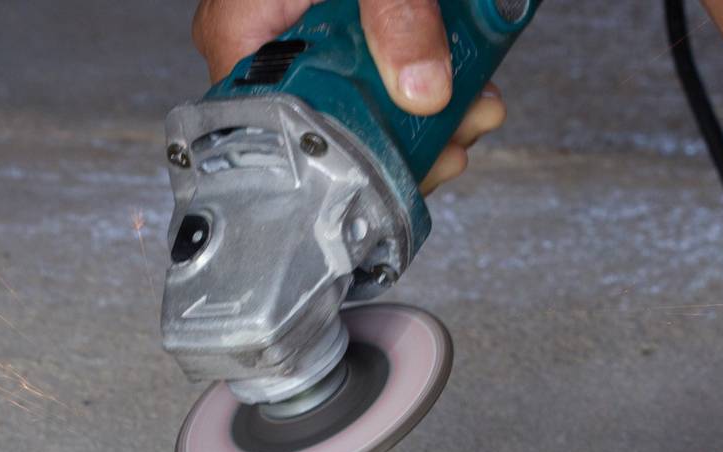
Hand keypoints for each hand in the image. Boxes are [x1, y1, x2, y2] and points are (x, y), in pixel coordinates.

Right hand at [190, 0, 506, 192]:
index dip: (340, 154)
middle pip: (333, 122)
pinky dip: (431, 77)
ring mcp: (314, 34)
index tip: (395, 165)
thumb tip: (423, 91)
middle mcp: (272, 39)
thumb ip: (397, 15)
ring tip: (477, 109)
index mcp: (244, 26)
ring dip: (433, 113)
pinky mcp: (354, 29)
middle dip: (406, 137)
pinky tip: (469, 83)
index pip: (270, 123)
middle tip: (456, 142)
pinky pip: (387, 69)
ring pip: (369, 102)